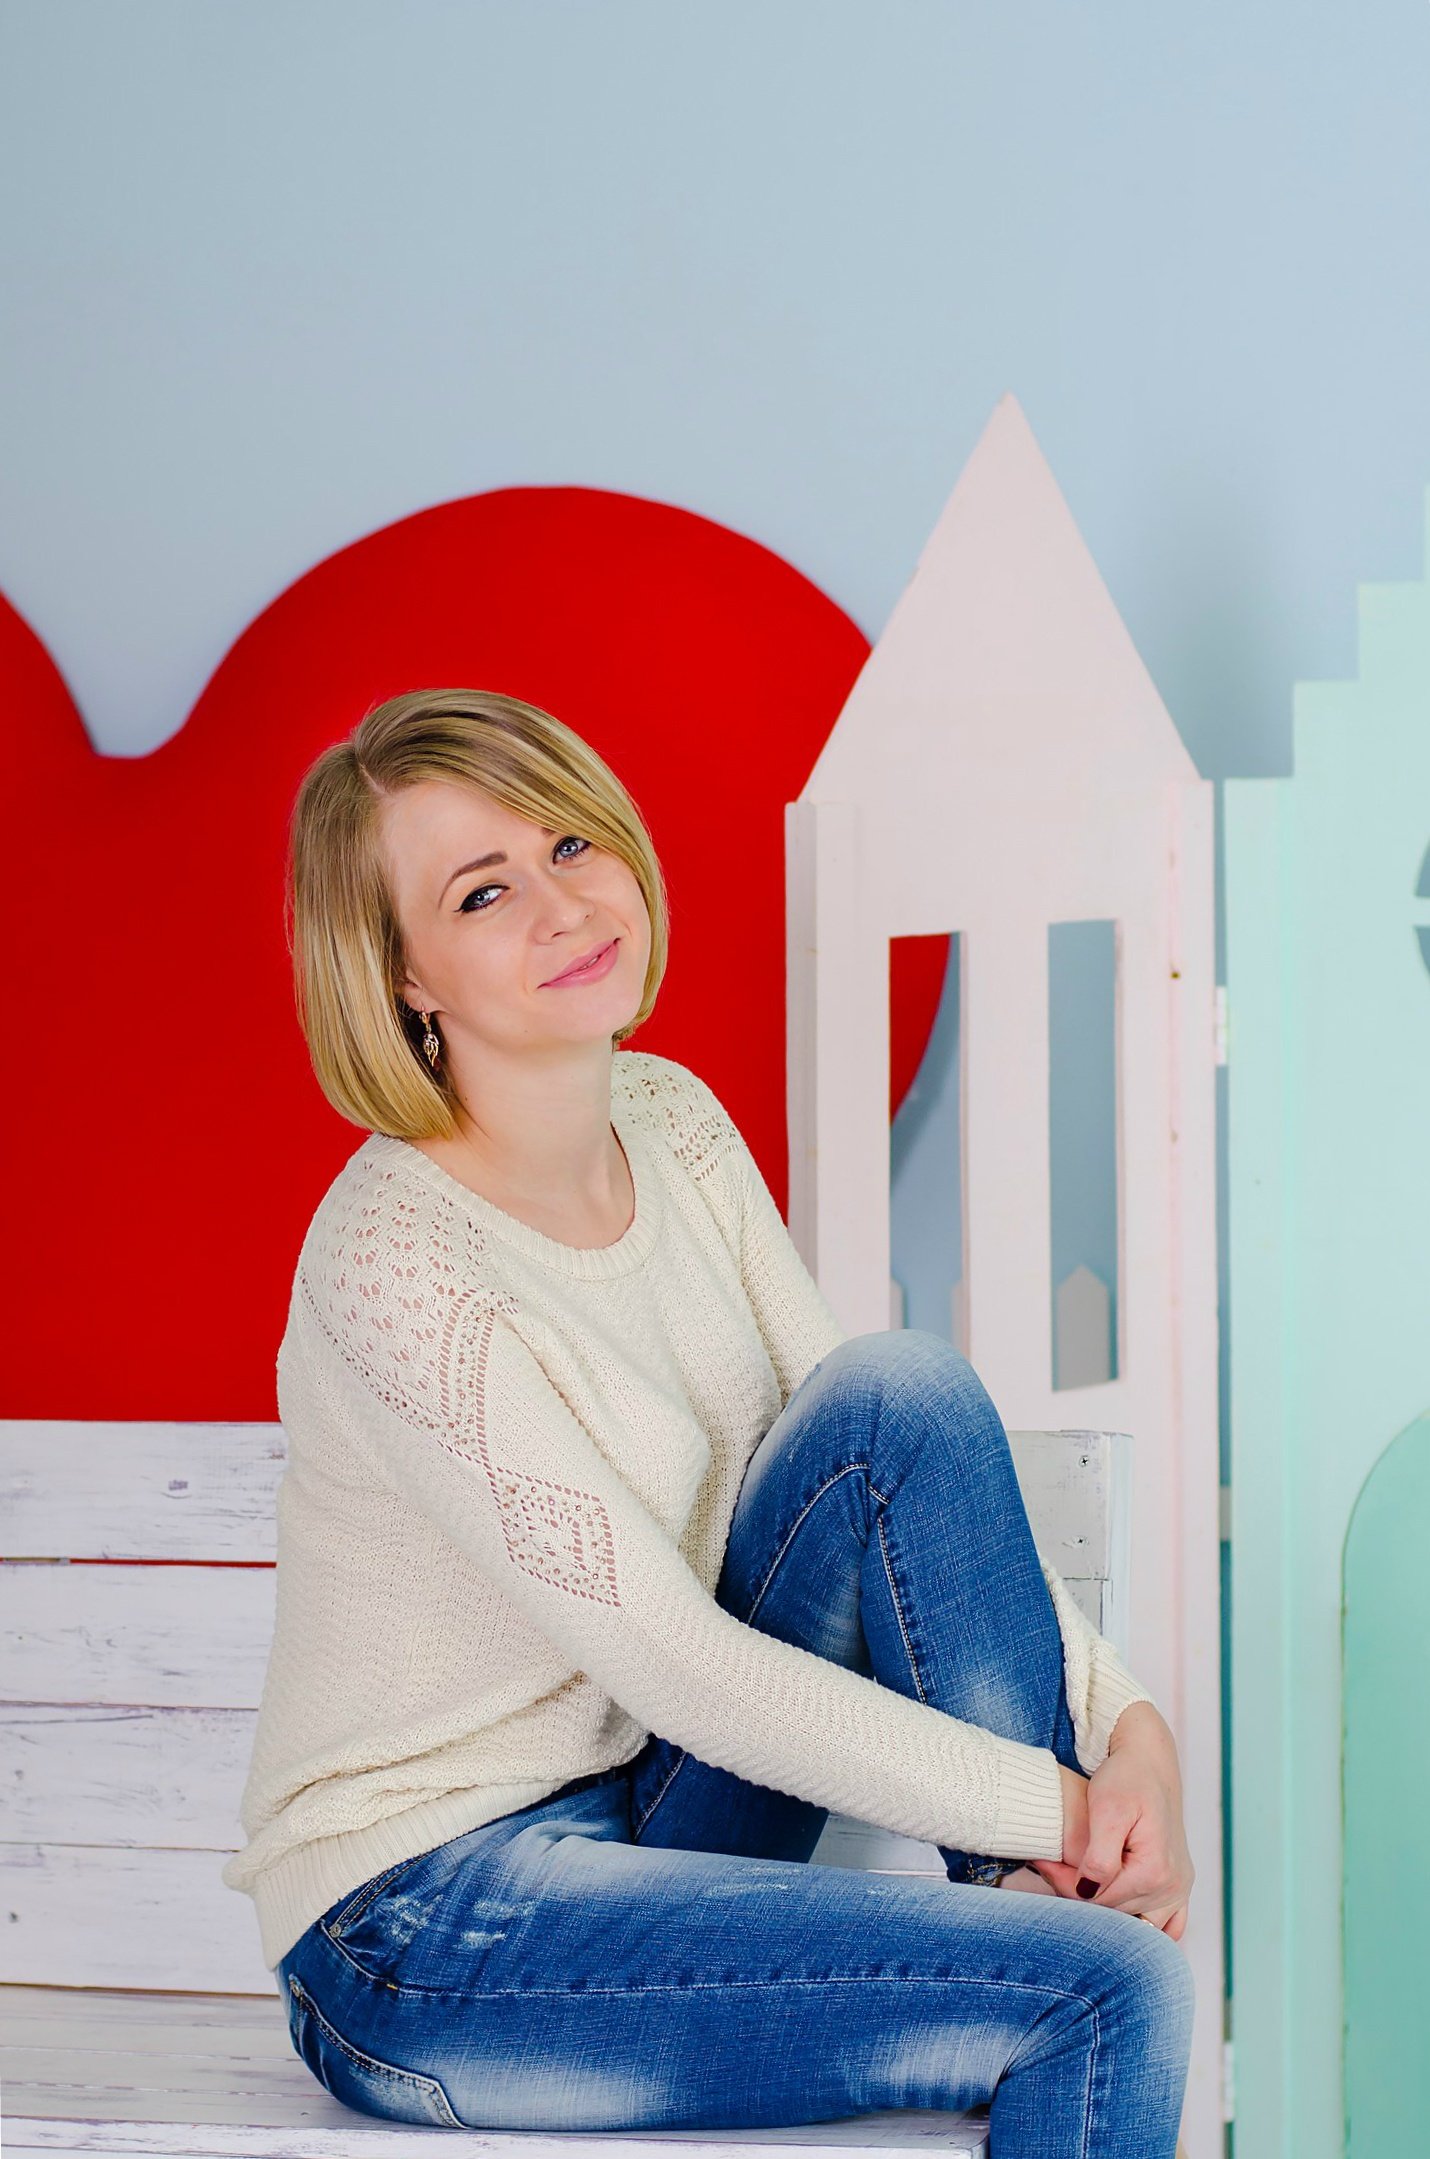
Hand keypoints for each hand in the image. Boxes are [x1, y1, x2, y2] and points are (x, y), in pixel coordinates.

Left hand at [1039, 1705, 1193, 1938]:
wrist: (1149, 1762)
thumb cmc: (1126, 1779)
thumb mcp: (1107, 1810)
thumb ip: (1099, 1857)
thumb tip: (1088, 1893)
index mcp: (1155, 1871)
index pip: (1100, 1900)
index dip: (1065, 1884)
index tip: (1042, 1862)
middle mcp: (1173, 1886)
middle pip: (1114, 1913)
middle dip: (1078, 1893)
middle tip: (1049, 1865)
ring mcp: (1179, 1890)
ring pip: (1131, 1922)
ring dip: (1102, 1908)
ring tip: (1076, 1875)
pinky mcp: (1178, 1887)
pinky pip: (1164, 1926)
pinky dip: (1137, 1924)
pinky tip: (1111, 1904)